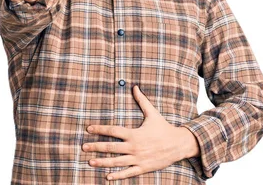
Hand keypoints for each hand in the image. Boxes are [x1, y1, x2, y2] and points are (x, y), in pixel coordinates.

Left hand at [82, 85, 199, 180]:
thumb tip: (134, 87)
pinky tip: (107, 177)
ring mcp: (138, 158)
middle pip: (111, 147)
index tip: (88, 129)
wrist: (178, 144)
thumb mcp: (153, 114)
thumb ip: (142, 101)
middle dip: (96, 147)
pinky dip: (117, 175)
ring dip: (102, 162)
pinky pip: (128, 172)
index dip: (100, 129)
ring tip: (90, 162)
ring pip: (116, 161)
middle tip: (83, 147)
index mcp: (134, 133)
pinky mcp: (143, 167)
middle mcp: (134, 146)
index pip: (113, 130)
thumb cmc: (164, 128)